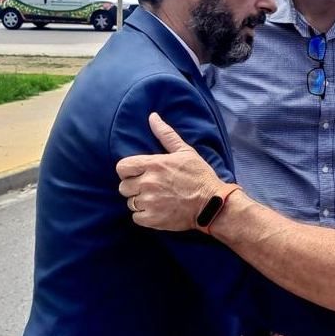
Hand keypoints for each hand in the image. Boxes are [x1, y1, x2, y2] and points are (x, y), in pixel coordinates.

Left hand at [116, 113, 239, 230]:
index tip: (139, 174)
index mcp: (153, 164)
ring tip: (157, 199)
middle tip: (151, 188)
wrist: (212, 203)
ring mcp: (149, 202)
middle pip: (123, 186)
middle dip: (135, 187)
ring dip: (141, 202)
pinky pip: (136, 217)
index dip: (128, 171)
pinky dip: (145, 216)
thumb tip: (152, 117)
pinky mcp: (152, 219)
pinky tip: (158, 211)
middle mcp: (148, 183)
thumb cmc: (199, 176)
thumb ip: (166, 134)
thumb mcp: (185, 151)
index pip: (122, 167)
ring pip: (130, 202)